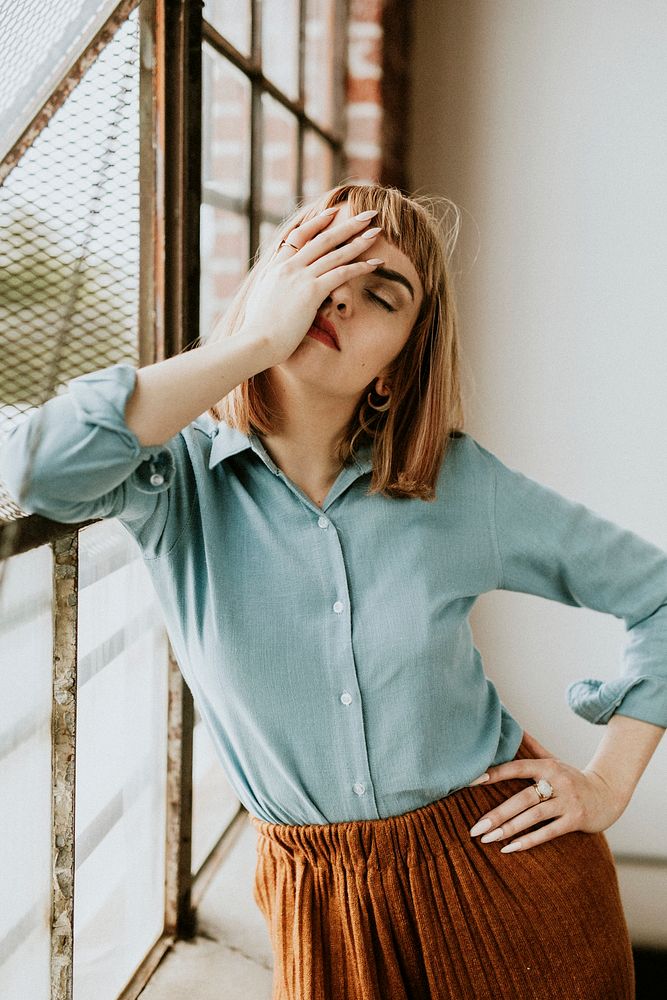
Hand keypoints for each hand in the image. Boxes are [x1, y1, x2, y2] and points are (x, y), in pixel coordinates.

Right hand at [240, 206, 383, 367]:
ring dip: (359, 240)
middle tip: (367, 214)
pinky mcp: (312, 292)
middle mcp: (289, 267)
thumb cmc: (256, 331)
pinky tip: (376, 263)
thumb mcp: (260, 301)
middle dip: (347, 224)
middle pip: (322, 238)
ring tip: (377, 231)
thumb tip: (273, 287)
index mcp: (276, 267)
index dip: (317, 222)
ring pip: (335, 252)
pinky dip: (361, 266)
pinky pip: (341, 274)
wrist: (255, 342)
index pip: (298, 235)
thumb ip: (271, 288)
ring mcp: (300, 277)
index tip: (333, 212)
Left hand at [467, 730, 630, 853]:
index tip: (471, 781)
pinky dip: (528, 841)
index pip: (516, 767)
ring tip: (486, 839)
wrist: (607, 795)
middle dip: (497, 814)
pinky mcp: (575, 821)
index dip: (494, 774)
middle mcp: (557, 782)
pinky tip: (508, 849)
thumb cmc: (571, 778)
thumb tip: (513, 726)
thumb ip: (532, 747)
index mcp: (548, 766)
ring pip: (533, 816)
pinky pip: (548, 832)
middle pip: (523, 798)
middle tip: (475, 828)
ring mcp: (567, 802)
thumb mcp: (553, 760)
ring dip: (508, 829)